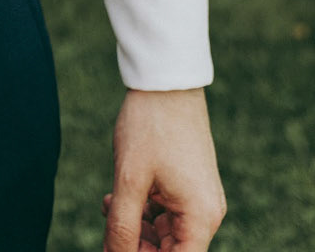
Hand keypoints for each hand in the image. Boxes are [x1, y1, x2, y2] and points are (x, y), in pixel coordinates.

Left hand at [103, 89, 224, 250]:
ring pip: (164, 232)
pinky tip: (116, 196)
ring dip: (134, 226)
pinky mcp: (188, 185)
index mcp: (201, 218)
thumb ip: (122, 227)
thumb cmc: (150, 126)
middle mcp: (206, 213)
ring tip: (107, 203)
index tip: (118, 248)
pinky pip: (165, 212)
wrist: (165, 79)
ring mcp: (198, 198)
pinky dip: (141, 209)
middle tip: (108, 221)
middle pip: (170, 250)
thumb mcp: (129, 180)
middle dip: (136, 243)